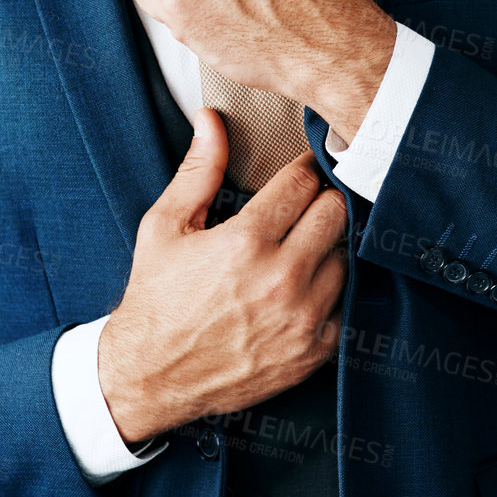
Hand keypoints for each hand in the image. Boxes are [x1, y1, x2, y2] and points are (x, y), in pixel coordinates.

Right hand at [97, 108, 348, 444]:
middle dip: (322, 200)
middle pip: (335, 213)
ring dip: (328, 244)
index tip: (301, 168)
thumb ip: (198, 170)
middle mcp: (281, 279)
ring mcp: (302, 319)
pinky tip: (306, 283)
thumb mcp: (166, 226)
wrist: (151, 375)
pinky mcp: (313, 351)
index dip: (302, 168)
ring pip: (345, 256)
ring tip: (303, 243)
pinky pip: (345, 304)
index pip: (302, 182)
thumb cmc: (157, 298)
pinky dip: (330, 290)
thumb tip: (210, 121)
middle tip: (305, 203)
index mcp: (245, 242)